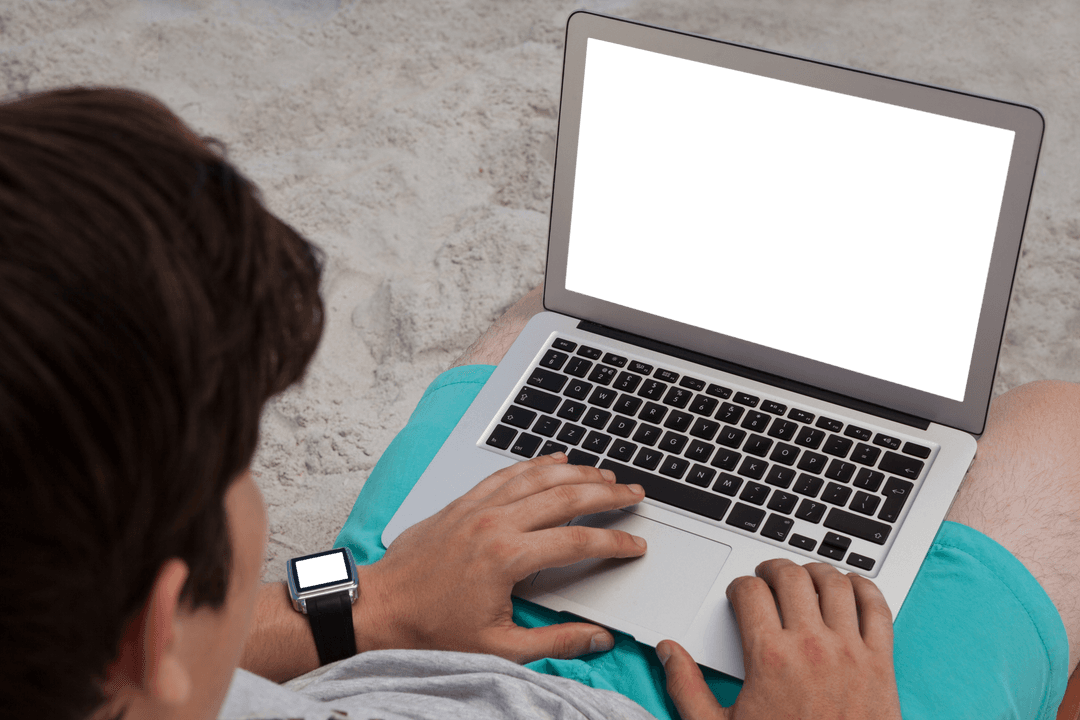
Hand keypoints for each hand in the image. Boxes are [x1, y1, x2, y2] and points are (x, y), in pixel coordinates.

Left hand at [354, 452, 647, 661]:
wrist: (378, 609)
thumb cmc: (430, 630)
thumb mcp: (499, 649)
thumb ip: (555, 643)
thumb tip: (598, 639)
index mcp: (507, 557)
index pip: (578, 541)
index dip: (613, 542)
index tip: (635, 545)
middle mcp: (494, 523)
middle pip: (565, 496)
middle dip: (606, 493)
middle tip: (634, 494)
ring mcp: (476, 508)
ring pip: (538, 477)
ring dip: (576, 471)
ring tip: (605, 473)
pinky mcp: (462, 503)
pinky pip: (506, 474)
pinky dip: (534, 464)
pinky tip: (554, 460)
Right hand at [657, 559, 901, 719]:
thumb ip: (686, 687)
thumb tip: (668, 653)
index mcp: (769, 657)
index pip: (750, 591)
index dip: (739, 587)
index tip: (740, 595)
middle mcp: (811, 646)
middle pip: (791, 577)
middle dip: (773, 569)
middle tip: (766, 576)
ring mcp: (850, 651)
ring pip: (834, 583)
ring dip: (815, 572)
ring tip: (804, 577)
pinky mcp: (881, 663)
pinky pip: (877, 608)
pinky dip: (864, 588)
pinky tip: (851, 588)